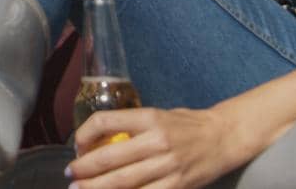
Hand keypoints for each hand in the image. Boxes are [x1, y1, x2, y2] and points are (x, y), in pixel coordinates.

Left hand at [67, 107, 249, 188]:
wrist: (224, 137)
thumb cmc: (187, 125)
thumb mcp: (158, 114)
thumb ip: (131, 125)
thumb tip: (96, 140)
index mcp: (150, 118)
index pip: (106, 121)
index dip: (85, 133)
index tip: (77, 145)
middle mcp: (158, 141)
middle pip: (110, 158)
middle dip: (85, 169)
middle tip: (70, 175)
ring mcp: (168, 166)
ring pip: (124, 182)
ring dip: (98, 188)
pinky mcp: (177, 186)